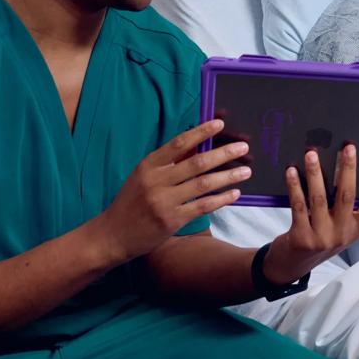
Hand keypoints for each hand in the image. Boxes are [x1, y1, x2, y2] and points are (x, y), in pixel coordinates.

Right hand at [95, 120, 250, 261]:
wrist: (113, 235)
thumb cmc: (131, 202)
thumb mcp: (143, 177)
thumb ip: (167, 163)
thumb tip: (195, 146)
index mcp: (148, 165)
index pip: (178, 143)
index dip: (201, 132)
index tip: (219, 124)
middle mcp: (156, 181)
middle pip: (196, 163)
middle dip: (223, 154)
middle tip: (243, 147)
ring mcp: (164, 201)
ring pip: (203, 184)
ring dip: (227, 176)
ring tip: (246, 171)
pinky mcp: (172, 221)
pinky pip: (202, 206)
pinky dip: (221, 199)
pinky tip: (235, 193)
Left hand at [262, 145, 358, 284]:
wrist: (292, 266)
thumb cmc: (317, 238)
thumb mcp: (337, 228)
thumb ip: (343, 207)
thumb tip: (342, 168)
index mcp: (356, 230)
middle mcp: (342, 234)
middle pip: (348, 196)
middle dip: (348, 169)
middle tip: (347, 148)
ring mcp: (322, 237)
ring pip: (320, 198)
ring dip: (315, 173)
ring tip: (311, 154)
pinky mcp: (302, 238)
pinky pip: (299, 206)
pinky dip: (295, 187)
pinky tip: (291, 172)